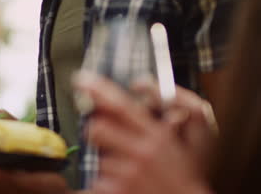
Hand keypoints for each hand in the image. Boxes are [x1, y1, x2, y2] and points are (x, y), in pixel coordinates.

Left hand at [73, 73, 213, 193]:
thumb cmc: (181, 177)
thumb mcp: (178, 142)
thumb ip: (155, 116)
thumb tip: (134, 92)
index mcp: (156, 136)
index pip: (121, 106)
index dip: (98, 91)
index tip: (82, 80)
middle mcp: (140, 152)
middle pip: (97, 128)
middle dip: (96, 131)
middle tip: (107, 138)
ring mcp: (127, 174)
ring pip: (98, 158)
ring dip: (108, 163)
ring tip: (129, 171)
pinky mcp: (116, 192)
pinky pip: (97, 181)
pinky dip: (106, 185)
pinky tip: (125, 186)